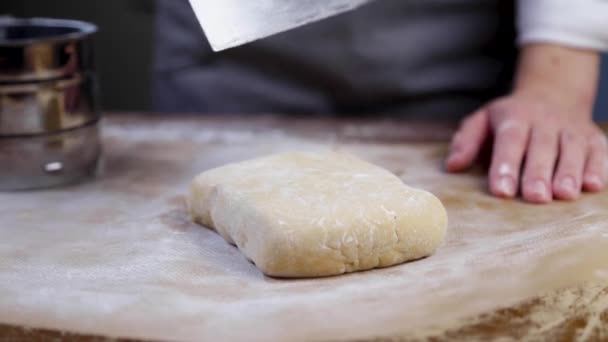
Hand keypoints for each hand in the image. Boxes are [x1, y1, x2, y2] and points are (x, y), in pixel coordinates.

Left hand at [445, 44, 605, 202]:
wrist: (553, 93)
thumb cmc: (509, 118)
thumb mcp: (483, 120)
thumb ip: (467, 141)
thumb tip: (452, 166)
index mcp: (515, 117)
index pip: (510, 140)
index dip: (506, 164)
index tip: (501, 190)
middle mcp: (545, 121)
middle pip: (542, 146)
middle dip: (539, 172)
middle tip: (535, 197)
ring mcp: (571, 129)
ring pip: (572, 148)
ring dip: (569, 171)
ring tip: (564, 194)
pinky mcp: (593, 138)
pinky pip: (598, 151)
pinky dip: (597, 167)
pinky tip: (593, 185)